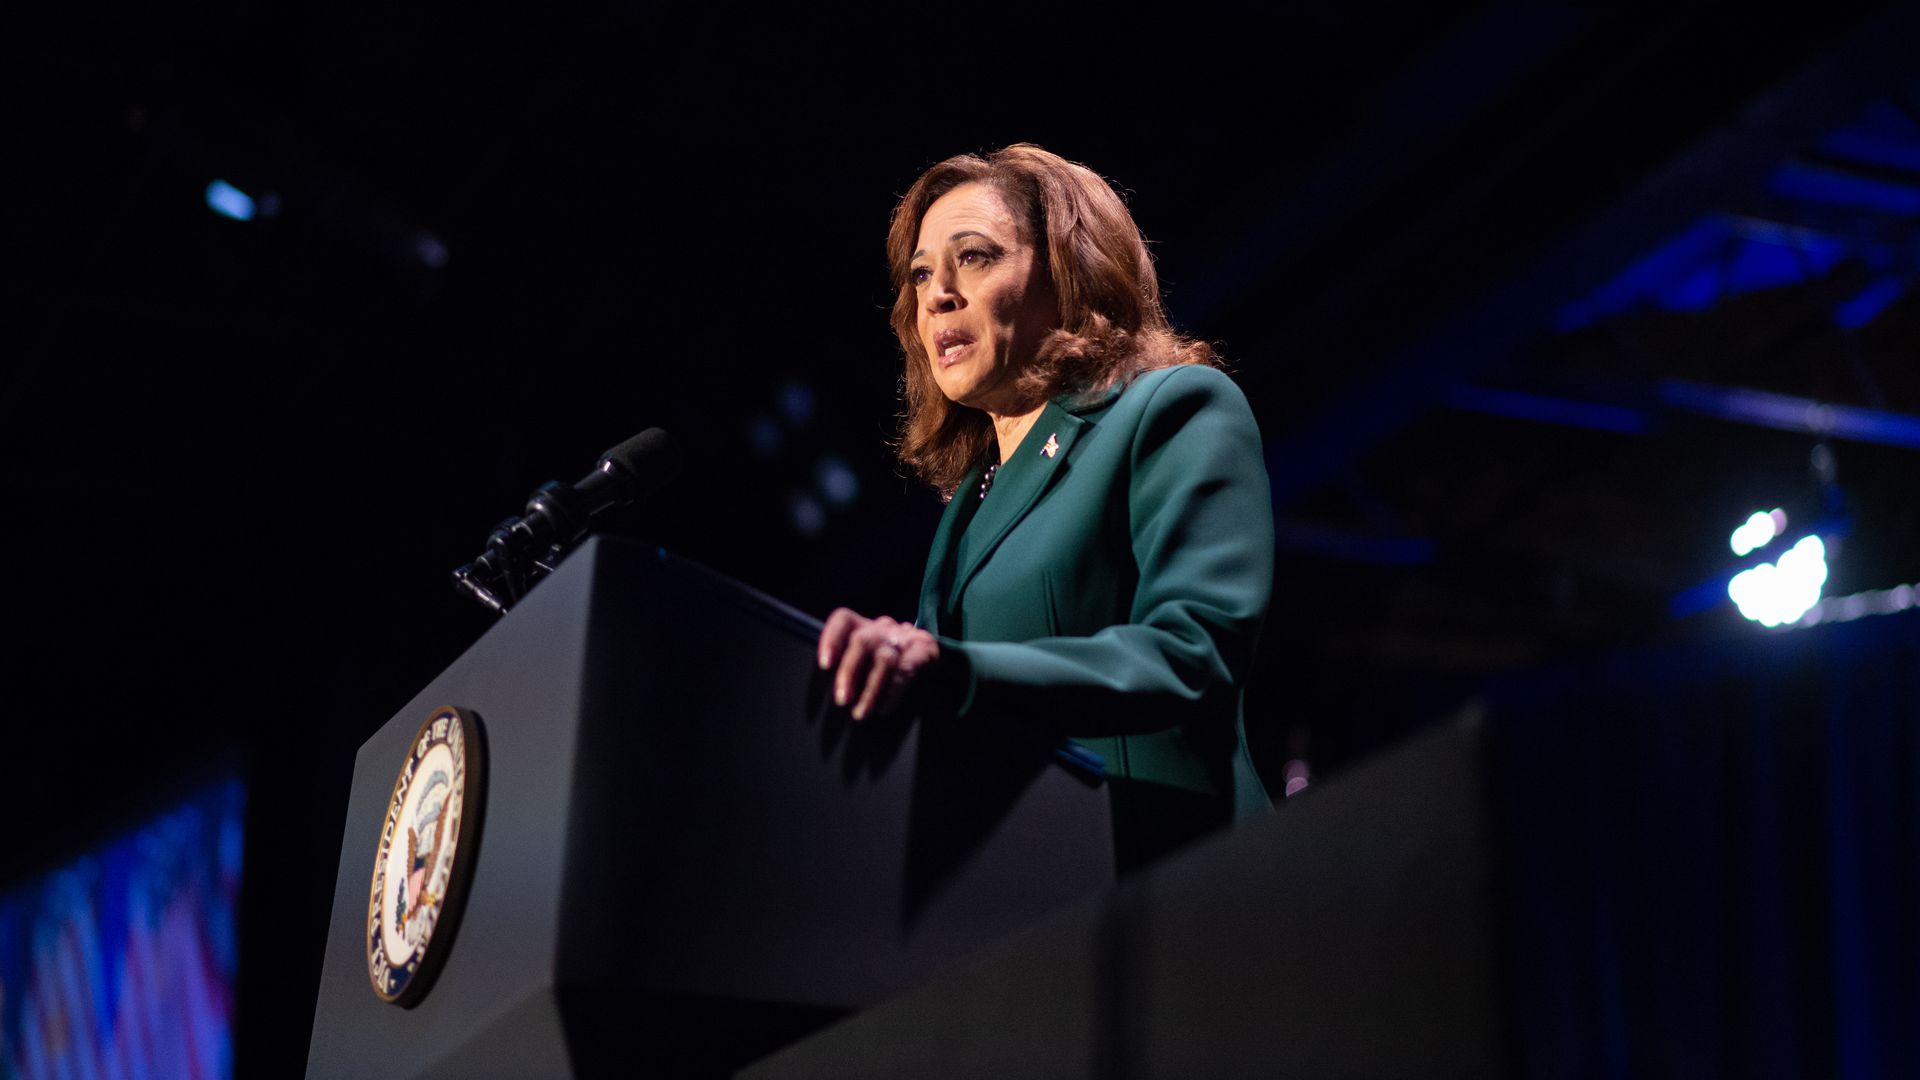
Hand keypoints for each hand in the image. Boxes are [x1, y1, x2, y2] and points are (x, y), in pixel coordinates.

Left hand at [817, 609, 940, 720]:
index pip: (843, 620)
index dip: (831, 639)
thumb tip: (823, 693)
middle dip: (849, 672)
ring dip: (871, 689)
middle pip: (862, 642)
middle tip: (842, 700)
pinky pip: (906, 669)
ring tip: (860, 712)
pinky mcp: (924, 649)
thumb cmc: (882, 662)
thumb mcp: (863, 657)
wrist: (928, 654)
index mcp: (861, 627)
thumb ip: (845, 666)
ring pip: (885, 659)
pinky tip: (883, 708)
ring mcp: (902, 638)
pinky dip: (893, 691)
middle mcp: (880, 629)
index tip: (824, 665)